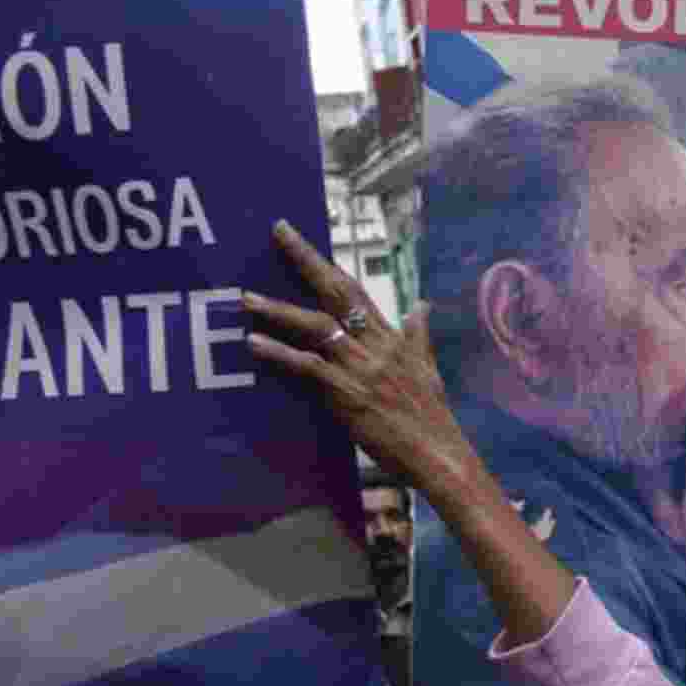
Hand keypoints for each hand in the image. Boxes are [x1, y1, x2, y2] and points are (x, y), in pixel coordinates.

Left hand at [243, 221, 481, 492]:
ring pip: (315, 327)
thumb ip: (418, 334)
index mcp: (391, 338)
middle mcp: (375, 345)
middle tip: (278, 231)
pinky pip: (308, 367)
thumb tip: (421, 304)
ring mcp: (361, 367)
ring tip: (247, 299)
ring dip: (278, 311)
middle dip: (306, 260)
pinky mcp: (348, 394)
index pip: (355, 290)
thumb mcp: (429, 368)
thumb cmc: (433, 419)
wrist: (439, 454)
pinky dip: (280, 353)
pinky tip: (255, 343)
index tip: (299, 240)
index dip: (325, 265)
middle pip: (336, 293)